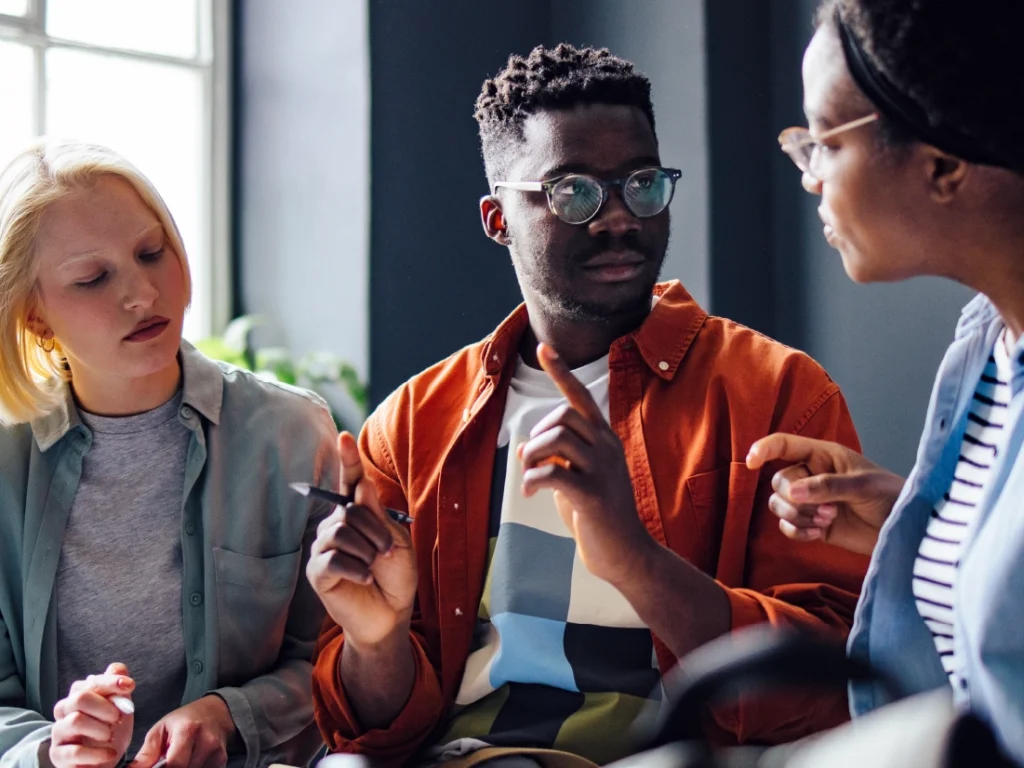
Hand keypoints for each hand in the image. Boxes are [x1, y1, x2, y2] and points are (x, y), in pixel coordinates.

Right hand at [50, 664, 134, 767]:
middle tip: (119, 717)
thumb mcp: (118, 707)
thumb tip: (118, 669)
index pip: (92, 682)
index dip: (112, 682)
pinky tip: (110, 753)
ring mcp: (59, 732)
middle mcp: (65, 710)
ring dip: (100, 728)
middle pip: (80, 698)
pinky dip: (97, 752)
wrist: (101, 760)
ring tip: (111, 736)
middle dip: (105, 706)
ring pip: (76, 721)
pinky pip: (75, 751)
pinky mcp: (58, 755)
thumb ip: (117, 687)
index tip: (130, 686)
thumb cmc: (108, 729)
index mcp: (79, 695)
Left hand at [128, 696, 235, 767]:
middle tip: (165, 762)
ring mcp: (217, 753)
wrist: (217, 713)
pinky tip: (190, 761)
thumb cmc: (184, 720)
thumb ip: (147, 753)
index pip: (174, 764)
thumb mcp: (161, 729)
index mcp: (188, 730)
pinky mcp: (222, 761)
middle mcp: (206, 742)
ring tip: (179, 758)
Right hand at [306, 432, 416, 647]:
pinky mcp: (317, 571)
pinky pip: (333, 559)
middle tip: (387, 552)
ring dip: (367, 551)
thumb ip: (377, 514)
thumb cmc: (395, 575)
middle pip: (350, 510)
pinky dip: (356, 569)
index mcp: (357, 514)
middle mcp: (336, 525)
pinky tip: (366, 579)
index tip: (344, 437)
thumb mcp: (396, 540)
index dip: (347, 459)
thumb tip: (361, 484)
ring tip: (375, 567)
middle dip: (376, 531)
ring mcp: (323, 547)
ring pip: (341, 532)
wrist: (390, 613)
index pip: (350, 482)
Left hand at [519, 343, 654, 584]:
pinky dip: (532, 480)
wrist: (627, 554)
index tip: (544, 347)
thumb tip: (525, 445)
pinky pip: (552, 474)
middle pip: (563, 415)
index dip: (562, 372)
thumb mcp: (576, 479)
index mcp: (604, 440)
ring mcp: (602, 470)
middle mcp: (606, 448)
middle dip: (537, 433)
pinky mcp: (592, 495)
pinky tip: (531, 493)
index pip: (581, 397)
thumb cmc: (598, 515)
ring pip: (556, 439)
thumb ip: (556, 458)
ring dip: (532, 456)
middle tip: (532, 460)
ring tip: (530, 477)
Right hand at [746, 433, 905, 554]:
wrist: (906, 530)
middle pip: (779, 481)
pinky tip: (817, 535)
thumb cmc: (891, 496)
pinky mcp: (813, 525)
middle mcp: (811, 476)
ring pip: (779, 505)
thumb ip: (826, 486)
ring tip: (825, 521)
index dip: (764, 449)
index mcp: (823, 456)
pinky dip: (797, 532)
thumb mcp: (862, 486)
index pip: (785, 445)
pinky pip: (787, 527)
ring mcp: (811, 502)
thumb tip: (791, 493)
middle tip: (826, 510)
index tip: (751, 462)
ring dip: (797, 516)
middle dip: (795, 499)